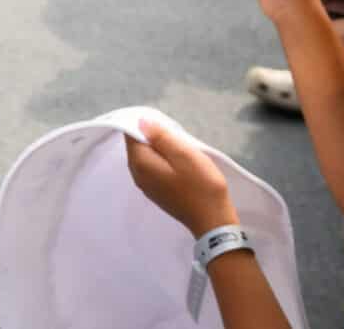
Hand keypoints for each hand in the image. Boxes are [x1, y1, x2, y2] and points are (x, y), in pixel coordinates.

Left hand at [123, 118, 241, 239]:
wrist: (213, 221)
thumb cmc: (201, 185)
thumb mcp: (184, 154)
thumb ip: (160, 136)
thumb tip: (140, 121)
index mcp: (140, 163)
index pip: (130, 133)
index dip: (145, 123)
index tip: (165, 125)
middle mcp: (136, 175)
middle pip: (137, 145)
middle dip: (152, 136)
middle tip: (176, 136)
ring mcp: (145, 186)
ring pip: (146, 157)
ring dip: (159, 149)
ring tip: (180, 149)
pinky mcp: (156, 192)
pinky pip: (152, 168)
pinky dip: (162, 161)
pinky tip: (179, 164)